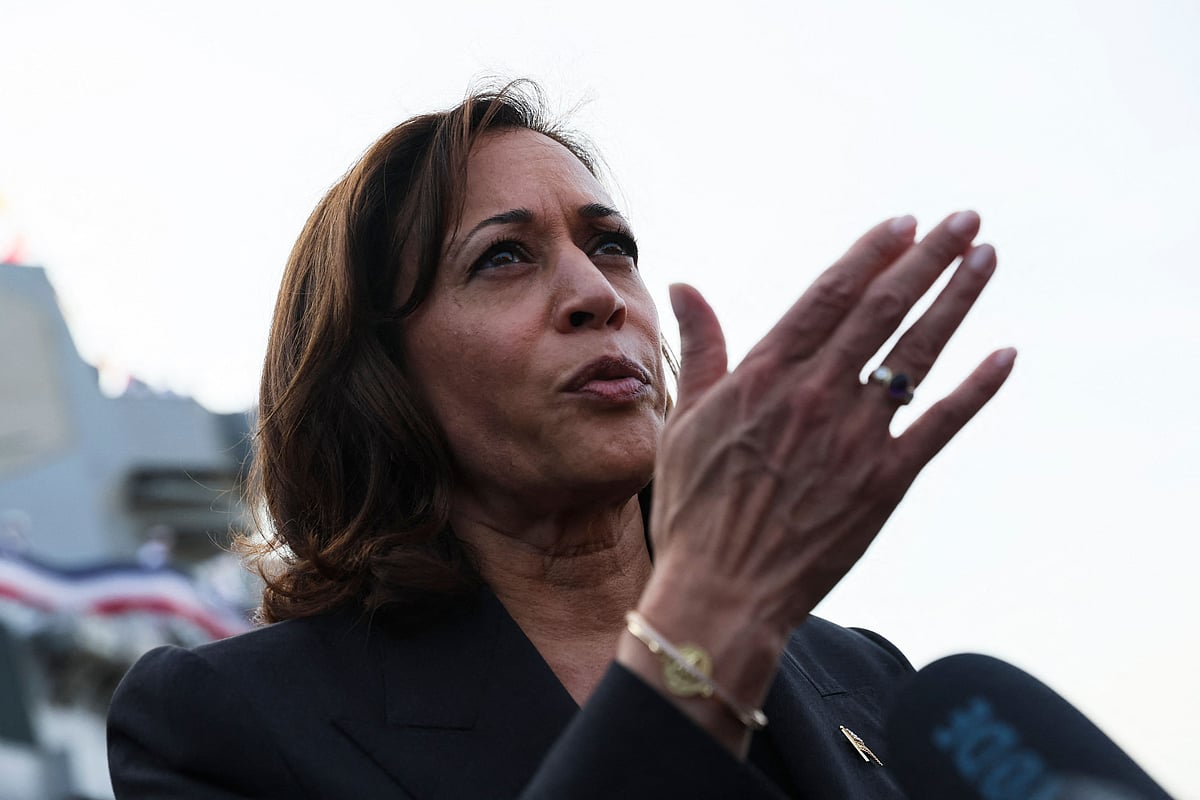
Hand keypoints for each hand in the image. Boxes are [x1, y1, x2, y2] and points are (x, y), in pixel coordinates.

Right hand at [645, 211, 1014, 636]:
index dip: (871, 253)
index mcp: (766, 374)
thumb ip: (700, 347)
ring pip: (916, 352)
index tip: (903, 223)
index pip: (831, 294)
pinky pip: (940, 423)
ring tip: (985, 258)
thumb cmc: (695, 507)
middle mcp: (816, 393)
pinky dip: (976, 388)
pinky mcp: (885, 480)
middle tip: (964, 219)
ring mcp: (855, 436)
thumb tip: (686, 285)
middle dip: (927, 257)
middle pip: (883, 309)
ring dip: (955, 300)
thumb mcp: (686, 418)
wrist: (723, 590)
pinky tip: (1004, 354)